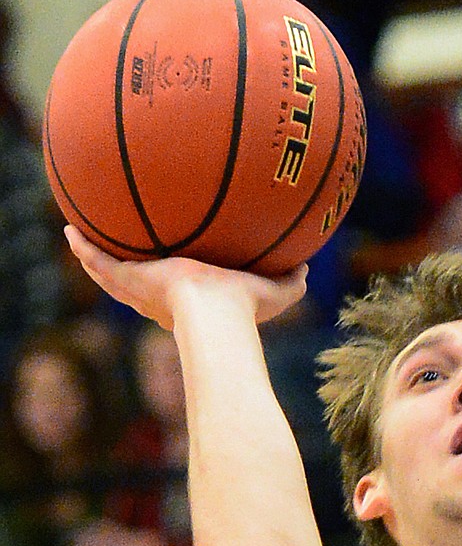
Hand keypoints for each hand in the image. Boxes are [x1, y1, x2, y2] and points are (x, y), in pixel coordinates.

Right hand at [63, 226, 307, 329]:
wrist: (214, 315)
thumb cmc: (244, 311)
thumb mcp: (274, 293)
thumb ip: (291, 281)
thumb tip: (307, 266)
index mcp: (190, 303)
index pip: (176, 292)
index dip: (170, 283)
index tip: (169, 270)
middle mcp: (160, 301)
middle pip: (136, 283)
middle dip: (126, 270)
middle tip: (117, 252)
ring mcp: (141, 292)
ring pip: (110, 275)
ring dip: (94, 258)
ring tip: (78, 237)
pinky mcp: (129, 282)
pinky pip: (100, 264)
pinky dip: (84, 249)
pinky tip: (70, 230)